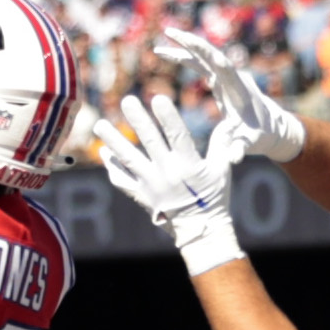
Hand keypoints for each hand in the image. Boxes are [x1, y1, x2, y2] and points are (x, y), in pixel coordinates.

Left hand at [89, 94, 246, 274]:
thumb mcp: (222, 171)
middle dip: (138, 119)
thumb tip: (230, 122)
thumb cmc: (214, 198)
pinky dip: (112, 167)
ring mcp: (151, 185)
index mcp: (190, 165)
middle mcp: (168, 173)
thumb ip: (222, 145)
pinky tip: (105, 153)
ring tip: (100, 124)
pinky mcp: (141, 196)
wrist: (200, 231)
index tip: (158, 98)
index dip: (168, 117)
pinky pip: (122, 180)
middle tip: (127, 100)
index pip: (178, 136)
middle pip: (150, 141)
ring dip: (113, 140)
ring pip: (128, 159)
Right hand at [152, 27, 307, 161]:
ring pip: (202, 58)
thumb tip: (233, 160)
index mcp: (239, 88)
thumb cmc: (260, 135)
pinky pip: (199, 65)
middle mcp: (232, 77)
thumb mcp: (251, 143)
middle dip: (191, 43)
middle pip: (210, 54)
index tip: (190, 42)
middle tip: (169, 31)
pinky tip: (165, 54)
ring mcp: (225, 77)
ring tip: (158, 49)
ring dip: (182, 50)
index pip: (222, 65)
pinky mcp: (219, 80)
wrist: (270, 128)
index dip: (207, 53)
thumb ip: (241, 149)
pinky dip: (183, 58)